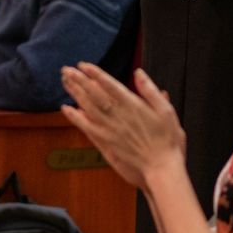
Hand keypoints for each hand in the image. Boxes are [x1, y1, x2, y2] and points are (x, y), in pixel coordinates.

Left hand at [60, 63, 185, 190]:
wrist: (161, 166)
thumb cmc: (167, 139)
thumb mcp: (166, 110)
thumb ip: (150, 90)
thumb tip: (138, 73)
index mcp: (133, 105)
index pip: (109, 85)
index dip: (95, 74)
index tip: (83, 65)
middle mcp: (118, 115)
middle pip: (94, 94)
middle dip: (80, 80)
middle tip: (66, 69)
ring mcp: (110, 129)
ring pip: (88, 107)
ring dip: (75, 94)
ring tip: (65, 82)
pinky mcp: (107, 142)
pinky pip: (87, 128)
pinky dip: (76, 118)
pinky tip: (66, 109)